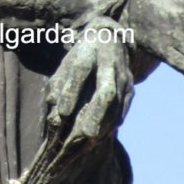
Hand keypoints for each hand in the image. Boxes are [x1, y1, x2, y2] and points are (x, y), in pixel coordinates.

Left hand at [46, 23, 133, 144]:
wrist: (112, 40)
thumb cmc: (83, 54)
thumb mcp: (68, 62)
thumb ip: (59, 82)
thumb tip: (52, 106)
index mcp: (90, 51)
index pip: (81, 69)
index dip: (71, 91)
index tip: (62, 113)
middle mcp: (111, 64)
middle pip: (107, 90)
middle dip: (97, 114)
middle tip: (85, 135)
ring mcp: (124, 78)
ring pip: (117, 105)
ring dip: (103, 125)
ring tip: (88, 143)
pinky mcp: (131, 89)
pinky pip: (123, 110)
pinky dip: (111, 125)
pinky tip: (99, 139)